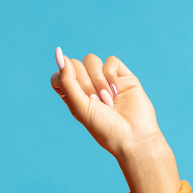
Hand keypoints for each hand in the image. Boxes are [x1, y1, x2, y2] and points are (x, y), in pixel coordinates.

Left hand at [50, 48, 179, 192]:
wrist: (133, 136)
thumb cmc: (104, 127)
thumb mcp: (80, 106)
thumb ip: (68, 81)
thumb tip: (60, 55)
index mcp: (72, 96)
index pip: (59, 75)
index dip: (63, 77)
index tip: (73, 91)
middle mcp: (87, 86)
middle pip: (75, 65)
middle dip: (84, 83)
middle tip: (96, 102)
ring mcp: (104, 80)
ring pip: (91, 60)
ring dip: (98, 80)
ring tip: (108, 100)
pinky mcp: (122, 76)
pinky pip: (110, 60)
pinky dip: (111, 74)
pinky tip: (116, 91)